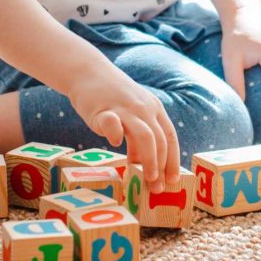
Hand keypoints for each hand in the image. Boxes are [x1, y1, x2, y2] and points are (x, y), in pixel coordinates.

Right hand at [68, 73, 179, 192]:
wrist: (88, 73)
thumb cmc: (112, 99)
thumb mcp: (132, 115)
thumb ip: (139, 138)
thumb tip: (145, 167)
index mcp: (154, 109)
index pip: (170, 137)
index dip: (173, 160)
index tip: (172, 180)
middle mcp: (144, 108)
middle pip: (160, 140)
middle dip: (161, 167)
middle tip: (157, 188)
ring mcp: (125, 108)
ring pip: (145, 136)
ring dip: (149, 159)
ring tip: (146, 178)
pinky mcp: (103, 109)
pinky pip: (112, 123)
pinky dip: (116, 135)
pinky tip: (115, 144)